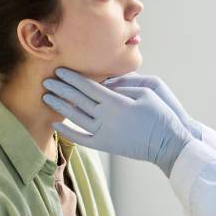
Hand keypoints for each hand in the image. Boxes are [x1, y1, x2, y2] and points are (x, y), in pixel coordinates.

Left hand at [42, 68, 193, 175]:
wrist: (168, 144)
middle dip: (61, 88)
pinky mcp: (106, 145)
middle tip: (46, 80)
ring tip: (47, 97)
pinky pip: (81, 138)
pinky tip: (56, 124)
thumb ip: (124, 85)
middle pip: (78, 100)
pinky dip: (67, 131)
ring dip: (60, 106)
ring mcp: (104, 133)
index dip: (72, 78)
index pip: (87, 87)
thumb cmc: (161, 115)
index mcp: (115, 102)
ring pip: (76, 117)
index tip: (60, 70)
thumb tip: (105, 82)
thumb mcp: (147, 92)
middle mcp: (106, 117)